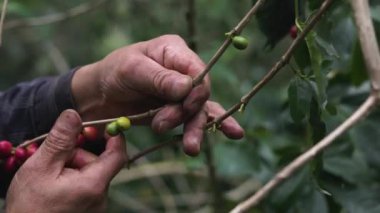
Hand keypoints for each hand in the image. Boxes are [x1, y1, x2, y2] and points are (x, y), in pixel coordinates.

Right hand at [6, 110, 126, 212]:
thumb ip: (60, 140)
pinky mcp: (88, 210)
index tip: (98, 126)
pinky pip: (86, 185)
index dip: (113, 136)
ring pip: (91, 173)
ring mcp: (95, 205)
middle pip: (100, 162)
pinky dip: (73, 178)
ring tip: (50, 174)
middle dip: (79, 152)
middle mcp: (101, 197)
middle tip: (55, 155)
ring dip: (74, 165)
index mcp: (94, 185)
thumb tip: (73, 114)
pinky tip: (54, 183)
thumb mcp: (41, 168)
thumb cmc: (30, 207)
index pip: (118, 154)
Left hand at [72, 34, 243, 154]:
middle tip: (162, 125)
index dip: (195, 92)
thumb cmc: (112, 74)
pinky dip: (210, 127)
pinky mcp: (177, 108)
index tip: (182, 105)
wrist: (98, 95)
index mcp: (174, 51)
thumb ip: (159, 79)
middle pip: (199, 94)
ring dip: (193, 128)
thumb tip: (188, 88)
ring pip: (198, 110)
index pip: (197, 71)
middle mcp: (182, 69)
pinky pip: (197, 117)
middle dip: (185, 114)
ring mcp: (181, 90)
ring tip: (190, 148)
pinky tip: (234, 133)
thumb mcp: (131, 70)